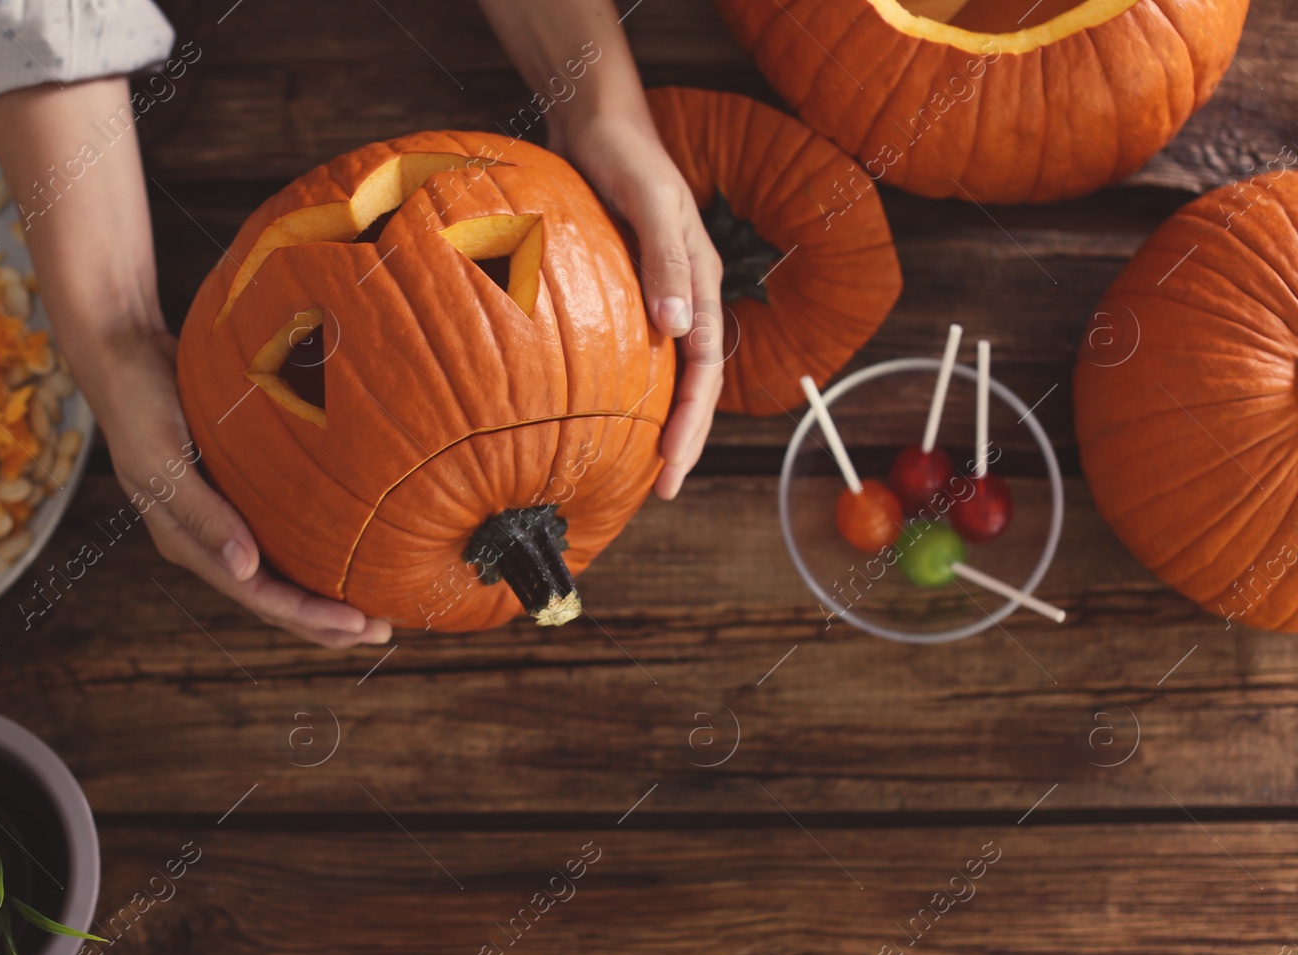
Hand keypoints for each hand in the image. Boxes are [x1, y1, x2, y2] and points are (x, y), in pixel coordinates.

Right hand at [88, 329, 392, 648]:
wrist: (125, 354)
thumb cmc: (138, 403)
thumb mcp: (160, 460)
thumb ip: (202, 515)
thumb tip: (246, 570)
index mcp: (186, 543)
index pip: (257, 596)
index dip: (308, 616)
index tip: (359, 623)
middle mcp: (208, 540)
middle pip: (273, 598)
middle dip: (325, 622)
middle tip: (382, 632)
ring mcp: (223, 518)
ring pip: (279, 572)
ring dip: (323, 595)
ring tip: (373, 606)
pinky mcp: (237, 490)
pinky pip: (281, 534)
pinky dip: (314, 551)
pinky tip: (349, 548)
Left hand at [550, 108, 724, 499]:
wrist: (593, 122)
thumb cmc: (624, 155)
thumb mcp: (650, 200)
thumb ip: (665, 259)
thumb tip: (675, 329)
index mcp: (700, 281)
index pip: (704, 368)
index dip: (692, 421)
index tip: (671, 466)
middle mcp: (683, 296)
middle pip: (690, 383)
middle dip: (681, 439)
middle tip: (660, 490)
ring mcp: (654, 296)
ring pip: (663, 372)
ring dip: (655, 419)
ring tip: (636, 467)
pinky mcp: (622, 291)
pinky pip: (629, 350)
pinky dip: (624, 386)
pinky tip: (598, 412)